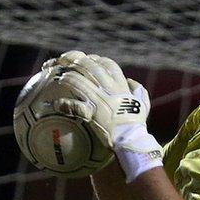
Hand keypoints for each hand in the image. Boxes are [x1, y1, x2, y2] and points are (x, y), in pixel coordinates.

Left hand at [50, 51, 162, 181]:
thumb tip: (131, 81)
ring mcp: (100, 100)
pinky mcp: (93, 113)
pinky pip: (75, 105)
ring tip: (59, 77)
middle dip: (77, 62)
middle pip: (91, 67)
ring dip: (67, 77)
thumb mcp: (143, 104)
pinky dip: (64, 104)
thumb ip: (139, 90)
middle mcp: (110, 89)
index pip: (108, 64)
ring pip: (80, 81)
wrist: (132, 139)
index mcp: (121, 85)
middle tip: (66, 64)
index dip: (96, 59)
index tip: (87, 60)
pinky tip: (55, 104)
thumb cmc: (137, 124)